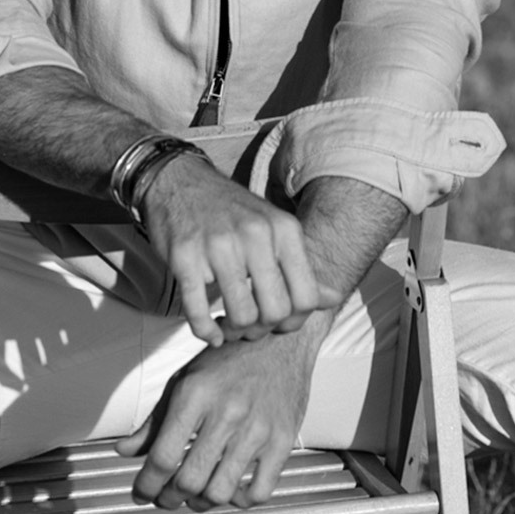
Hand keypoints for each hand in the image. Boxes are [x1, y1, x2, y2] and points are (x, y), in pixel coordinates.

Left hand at [116, 315, 329, 509]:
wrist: (278, 339)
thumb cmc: (228, 357)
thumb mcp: (184, 379)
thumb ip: (154, 420)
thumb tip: (124, 451)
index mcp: (196, 394)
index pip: (163, 456)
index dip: (146, 484)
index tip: (140, 492)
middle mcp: (227, 412)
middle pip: (189, 480)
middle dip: (169, 498)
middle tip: (164, 497)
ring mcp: (257, 429)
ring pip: (220, 492)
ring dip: (200, 504)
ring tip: (194, 496)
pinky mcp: (283, 440)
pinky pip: (259, 492)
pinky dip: (240, 501)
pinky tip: (231, 489)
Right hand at [142, 156, 338, 346]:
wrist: (180, 181)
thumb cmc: (231, 212)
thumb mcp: (273, 228)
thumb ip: (300, 266)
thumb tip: (333, 298)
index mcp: (283, 228)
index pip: (305, 298)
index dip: (293, 321)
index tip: (276, 321)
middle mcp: (255, 234)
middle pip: (275, 311)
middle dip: (263, 329)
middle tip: (251, 326)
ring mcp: (218, 245)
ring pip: (241, 316)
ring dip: (236, 331)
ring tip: (230, 324)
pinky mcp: (184, 257)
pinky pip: (199, 312)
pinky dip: (206, 332)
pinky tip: (211, 332)